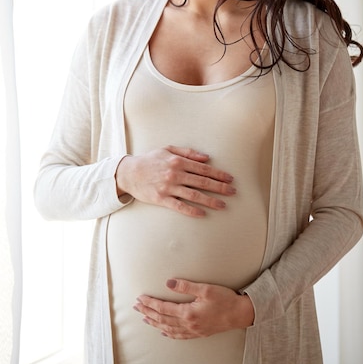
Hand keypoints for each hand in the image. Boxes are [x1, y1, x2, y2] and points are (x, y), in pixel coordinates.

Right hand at [116, 145, 235, 216]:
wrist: (129, 172)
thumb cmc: (150, 160)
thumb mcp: (168, 150)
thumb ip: (188, 152)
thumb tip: (206, 157)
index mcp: (178, 161)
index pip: (203, 168)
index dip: (218, 174)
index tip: (230, 179)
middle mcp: (175, 174)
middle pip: (202, 182)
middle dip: (220, 187)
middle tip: (233, 192)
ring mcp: (168, 187)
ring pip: (194, 195)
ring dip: (210, 200)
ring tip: (223, 205)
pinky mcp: (161, 199)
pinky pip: (179, 206)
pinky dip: (191, 210)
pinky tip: (202, 214)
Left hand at [133, 278, 254, 338]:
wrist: (240, 314)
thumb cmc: (225, 300)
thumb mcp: (205, 289)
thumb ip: (186, 286)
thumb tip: (169, 283)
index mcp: (188, 313)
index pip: (163, 308)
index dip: (150, 303)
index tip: (141, 299)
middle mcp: (188, 324)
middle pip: (162, 319)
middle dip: (148, 312)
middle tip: (137, 307)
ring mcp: (193, 330)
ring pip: (168, 328)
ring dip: (155, 323)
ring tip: (145, 318)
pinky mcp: (198, 333)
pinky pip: (178, 335)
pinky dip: (168, 333)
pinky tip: (163, 331)